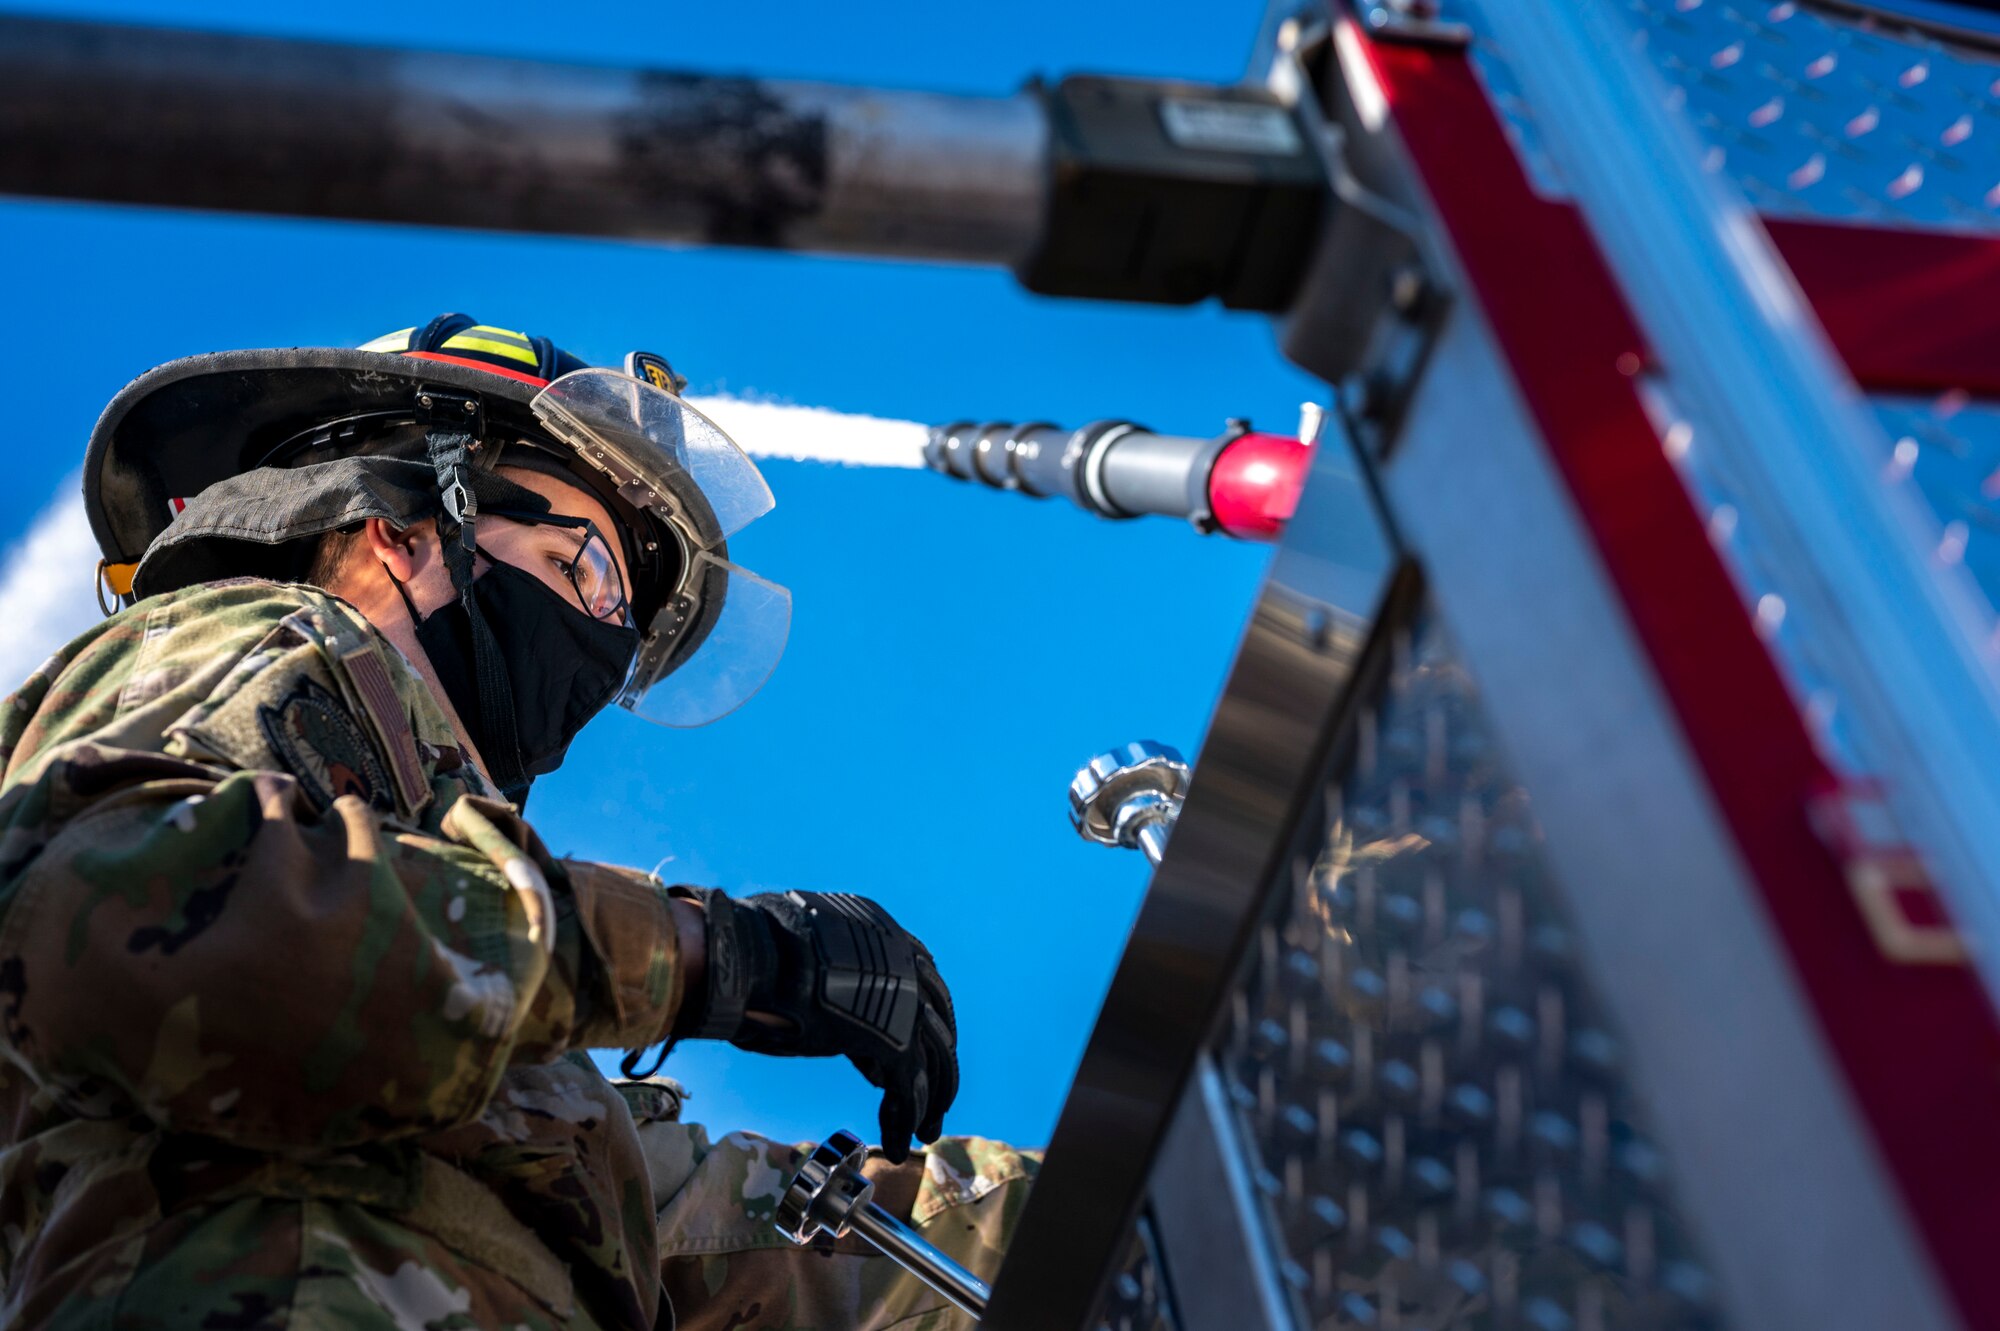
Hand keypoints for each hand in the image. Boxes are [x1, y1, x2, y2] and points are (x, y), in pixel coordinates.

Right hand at [679, 888, 958, 1161]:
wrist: (754, 953)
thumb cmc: (754, 954)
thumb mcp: (799, 963)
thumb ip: (823, 987)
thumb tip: (814, 1010)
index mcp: (884, 937)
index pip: (918, 986)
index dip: (916, 1022)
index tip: (904, 1051)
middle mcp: (906, 964)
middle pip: (937, 1024)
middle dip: (937, 1064)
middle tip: (933, 1096)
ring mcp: (906, 1003)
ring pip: (934, 1060)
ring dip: (931, 1100)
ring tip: (926, 1130)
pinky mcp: (895, 1042)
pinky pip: (909, 1089)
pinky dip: (902, 1120)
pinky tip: (895, 1144)